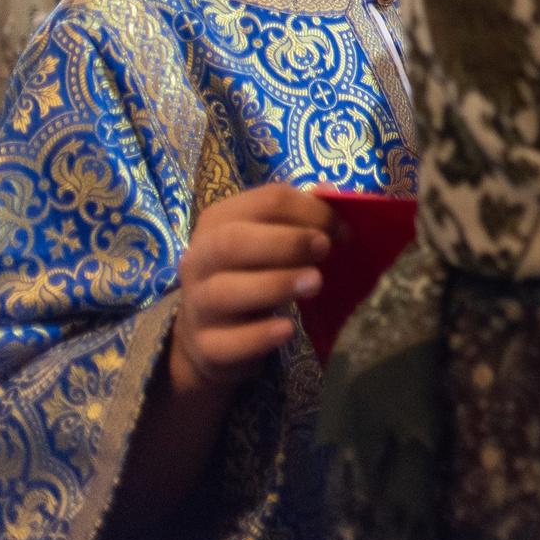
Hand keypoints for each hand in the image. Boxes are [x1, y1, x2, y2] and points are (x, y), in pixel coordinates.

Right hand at [167, 185, 331, 395]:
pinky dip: (259, 336)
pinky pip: (228, 342)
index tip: (342, 230)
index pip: (264, 201)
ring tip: (315, 283)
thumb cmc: (249, 274)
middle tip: (325, 249)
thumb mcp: (267, 239)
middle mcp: (199, 259)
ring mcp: (197, 304)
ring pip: (225, 291)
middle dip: (285, 242)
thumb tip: (331, 193)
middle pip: (232, 242)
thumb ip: (298, 216)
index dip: (310, 210)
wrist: (209, 337)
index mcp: (219, 221)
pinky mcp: (205, 345)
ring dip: (275, 284)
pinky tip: (287, 330)